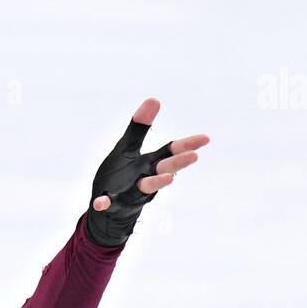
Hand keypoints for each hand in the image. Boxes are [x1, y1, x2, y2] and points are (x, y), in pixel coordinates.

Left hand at [86, 97, 209, 246]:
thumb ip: (139, 127)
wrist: (106, 208)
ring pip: (146, 188)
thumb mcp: (128, 148)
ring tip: (168, 178)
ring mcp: (131, 193)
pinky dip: (105, 202)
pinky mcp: (114, 204)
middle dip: (178, 163)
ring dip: (157, 183)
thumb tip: (154, 99)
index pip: (171, 152)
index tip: (206, 139)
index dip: (188, 145)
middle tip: (194, 156)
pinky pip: (109, 203)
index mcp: (150, 164)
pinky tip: (101, 202)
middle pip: (164, 169)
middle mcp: (145, 178)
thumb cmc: (121, 176)